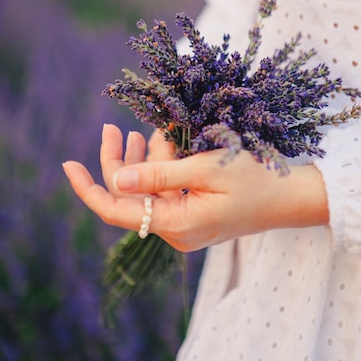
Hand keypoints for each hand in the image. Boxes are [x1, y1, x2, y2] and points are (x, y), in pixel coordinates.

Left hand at [63, 124, 327, 251]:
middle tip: (113, 128)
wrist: (293, 198)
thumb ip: (158, 174)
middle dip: (119, 161)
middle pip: (130, 197)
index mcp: (175, 224)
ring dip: (144, 160)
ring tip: (146, 133)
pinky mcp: (194, 217)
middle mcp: (175, 232)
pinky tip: (165, 144)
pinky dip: (163, 168)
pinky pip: (166, 192)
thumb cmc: (255, 179)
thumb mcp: (205, 169)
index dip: (88, 187)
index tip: (68, 163)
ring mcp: (185, 227)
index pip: (116, 209)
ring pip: (148, 192)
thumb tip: (116, 178)